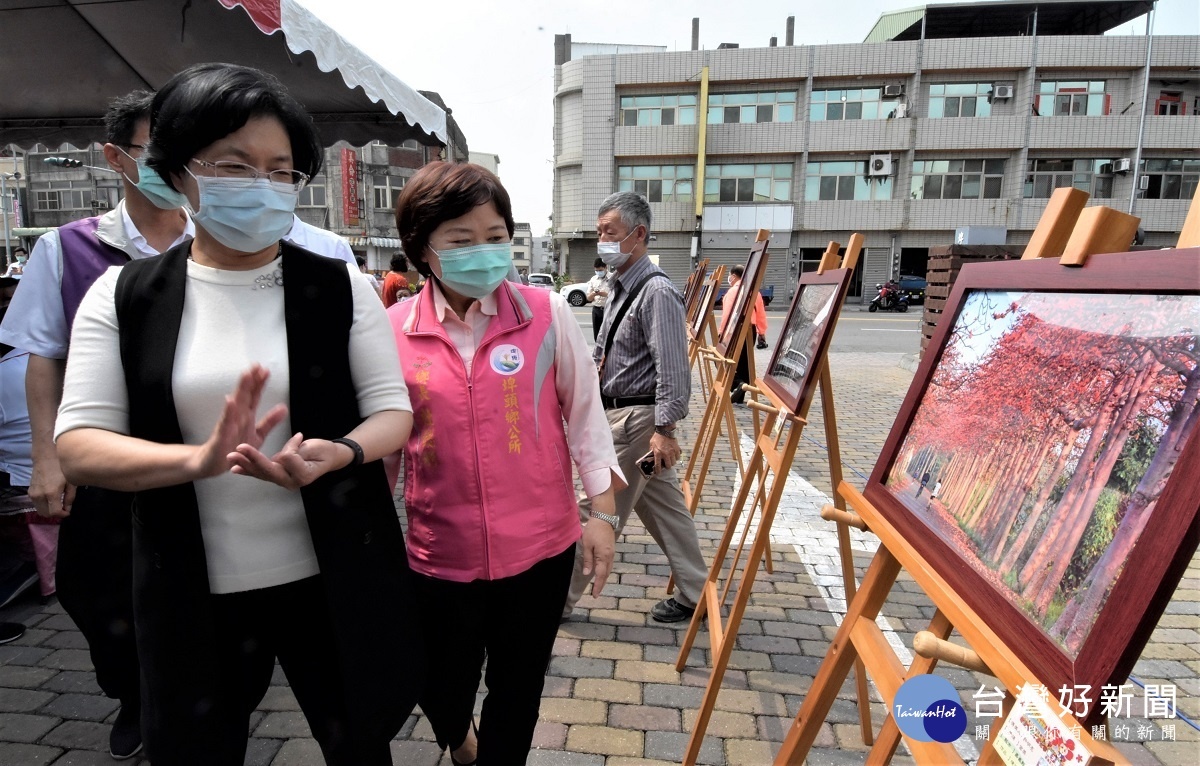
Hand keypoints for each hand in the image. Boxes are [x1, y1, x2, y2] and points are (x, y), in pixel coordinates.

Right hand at [29, 457, 74, 518]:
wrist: (45, 458)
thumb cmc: (61, 468)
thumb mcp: (70, 482)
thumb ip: (70, 498)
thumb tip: (67, 509)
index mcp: (51, 493)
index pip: (54, 513)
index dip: (62, 515)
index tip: (68, 512)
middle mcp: (39, 496)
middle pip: (45, 514)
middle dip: (55, 514)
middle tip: (63, 509)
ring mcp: (32, 494)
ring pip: (40, 510)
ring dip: (48, 510)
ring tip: (57, 504)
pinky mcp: (29, 492)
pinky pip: (36, 504)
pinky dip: (43, 505)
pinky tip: (51, 499)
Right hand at [195, 365, 287, 478]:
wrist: (214, 464)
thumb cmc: (234, 448)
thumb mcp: (258, 435)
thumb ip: (269, 422)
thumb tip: (283, 408)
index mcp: (246, 416)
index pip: (254, 396)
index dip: (260, 383)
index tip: (265, 370)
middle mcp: (237, 416)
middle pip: (245, 395)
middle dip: (251, 380)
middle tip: (256, 365)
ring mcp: (229, 424)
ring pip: (236, 403)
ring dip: (241, 389)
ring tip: (246, 375)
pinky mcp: (222, 435)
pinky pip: (226, 422)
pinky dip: (228, 411)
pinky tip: (230, 400)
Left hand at [228, 433, 350, 489]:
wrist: (328, 457)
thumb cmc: (324, 453)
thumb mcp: (316, 450)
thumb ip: (298, 454)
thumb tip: (282, 456)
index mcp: (301, 476)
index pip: (287, 462)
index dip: (288, 450)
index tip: (298, 438)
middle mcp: (289, 481)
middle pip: (268, 471)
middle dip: (252, 459)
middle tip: (239, 449)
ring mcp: (281, 480)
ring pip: (260, 473)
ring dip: (245, 464)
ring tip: (232, 456)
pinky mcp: (275, 475)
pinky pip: (259, 473)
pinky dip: (247, 469)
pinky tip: (235, 468)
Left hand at [581, 518, 614, 597]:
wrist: (603, 518)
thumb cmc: (593, 531)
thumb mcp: (587, 545)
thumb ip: (588, 560)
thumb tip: (587, 573)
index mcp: (603, 556)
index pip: (601, 575)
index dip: (598, 586)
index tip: (594, 595)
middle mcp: (610, 557)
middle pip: (606, 574)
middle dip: (601, 584)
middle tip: (596, 593)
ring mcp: (612, 553)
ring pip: (609, 570)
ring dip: (604, 578)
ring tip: (598, 585)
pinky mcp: (611, 550)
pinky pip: (609, 564)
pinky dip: (605, 571)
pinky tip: (601, 573)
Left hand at [648, 431, 680, 471]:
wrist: (665, 430)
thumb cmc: (657, 437)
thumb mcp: (651, 444)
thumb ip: (652, 451)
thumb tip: (651, 456)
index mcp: (658, 453)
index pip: (658, 465)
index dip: (658, 471)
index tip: (658, 473)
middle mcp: (665, 454)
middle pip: (668, 466)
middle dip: (667, 466)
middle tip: (665, 465)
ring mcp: (672, 452)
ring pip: (674, 462)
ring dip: (671, 462)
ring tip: (670, 460)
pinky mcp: (677, 449)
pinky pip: (678, 457)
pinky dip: (676, 457)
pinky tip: (674, 456)